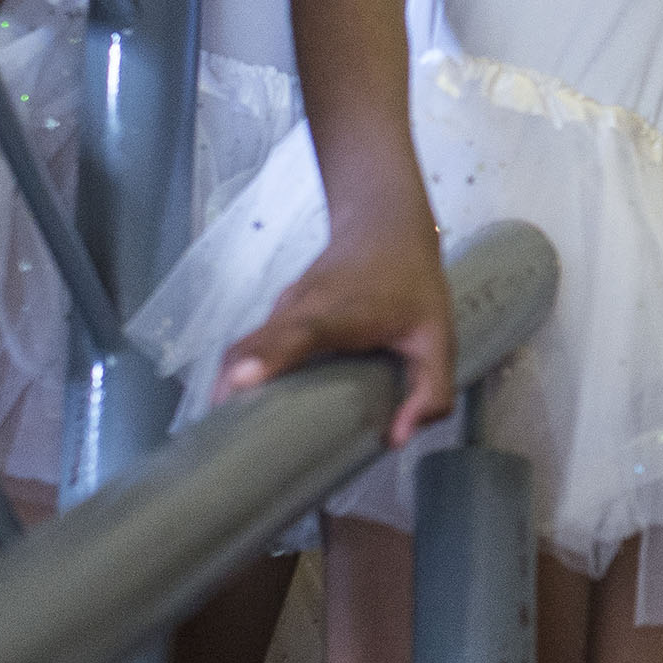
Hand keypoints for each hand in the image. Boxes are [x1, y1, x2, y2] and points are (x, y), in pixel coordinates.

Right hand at [216, 215, 455, 442]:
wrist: (383, 223)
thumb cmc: (411, 282)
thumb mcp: (438, 338)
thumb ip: (430, 390)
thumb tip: (397, 439)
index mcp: (342, 312)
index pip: (297, 333)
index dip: (267, 358)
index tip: (240, 384)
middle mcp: (302, 308)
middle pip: (252, 347)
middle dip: (231, 392)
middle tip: (225, 437)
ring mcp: (284, 307)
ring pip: (244, 348)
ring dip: (230, 388)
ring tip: (228, 432)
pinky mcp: (277, 312)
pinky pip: (250, 347)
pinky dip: (241, 376)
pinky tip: (246, 408)